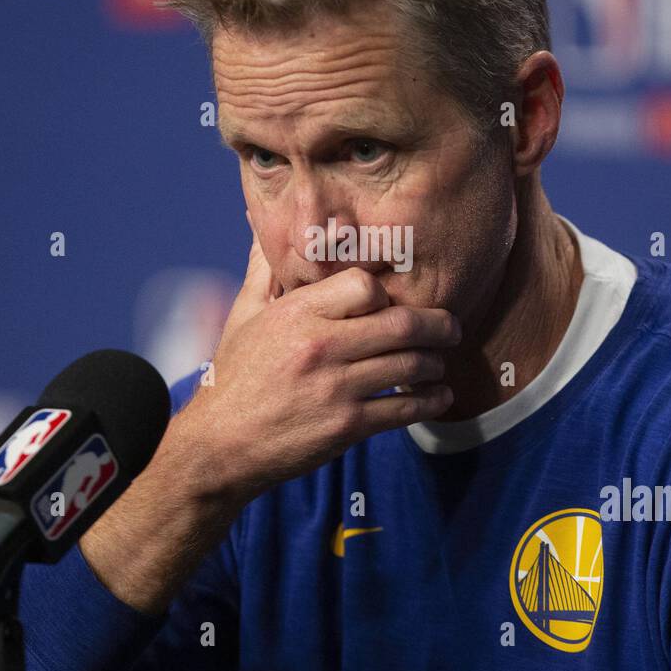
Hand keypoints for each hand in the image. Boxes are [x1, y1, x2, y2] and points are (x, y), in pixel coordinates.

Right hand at [178, 222, 459, 503]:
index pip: (365, 285)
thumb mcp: (244, 316)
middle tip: (452, 328)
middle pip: (402, 324)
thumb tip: (261, 224)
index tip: (398, 302)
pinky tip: (437, 396)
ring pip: (410, 365)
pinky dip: (430, 400)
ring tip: (440, 363)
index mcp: (297, 313)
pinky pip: (404, 408)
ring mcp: (335, 388)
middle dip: (438, 325)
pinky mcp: (346, 427)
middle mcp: (320, 346)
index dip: (388, 293)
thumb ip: (264, 270)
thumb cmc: (233, 377)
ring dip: (435, 364)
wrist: (218, 446)